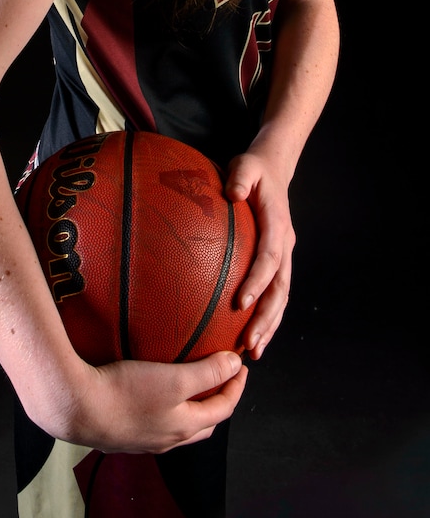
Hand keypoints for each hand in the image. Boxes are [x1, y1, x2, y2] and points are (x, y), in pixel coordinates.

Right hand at [33, 350, 246, 454]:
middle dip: (217, 401)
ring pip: (177, 426)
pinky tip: (150, 395)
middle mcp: (166, 439)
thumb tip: (235, 365)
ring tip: (187, 385)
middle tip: (220, 378)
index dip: (236, 386)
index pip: (223, 409)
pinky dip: (163, 410)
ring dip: (189, 408)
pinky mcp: (123, 432)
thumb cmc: (125, 393)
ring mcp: (144, 440)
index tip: (241, 367)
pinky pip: (153, 423)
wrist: (76, 407)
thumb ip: (207, 373)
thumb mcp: (174, 379)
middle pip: (203, 423)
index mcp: (184, 426)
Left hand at [225, 150, 295, 359]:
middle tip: (249, 343)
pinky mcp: (279, 261)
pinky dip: (269, 317)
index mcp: (277, 223)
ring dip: (270, 325)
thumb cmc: (253, 169)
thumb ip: (240, 178)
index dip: (257, 282)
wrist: (274, 169)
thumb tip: (232, 193)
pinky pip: (277, 294)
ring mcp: (285, 254)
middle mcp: (285, 243)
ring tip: (254, 351)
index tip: (240, 303)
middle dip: (266, 318)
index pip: (269, 258)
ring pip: (282, 297)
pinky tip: (255, 337)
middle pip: (280, 288)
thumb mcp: (245, 165)